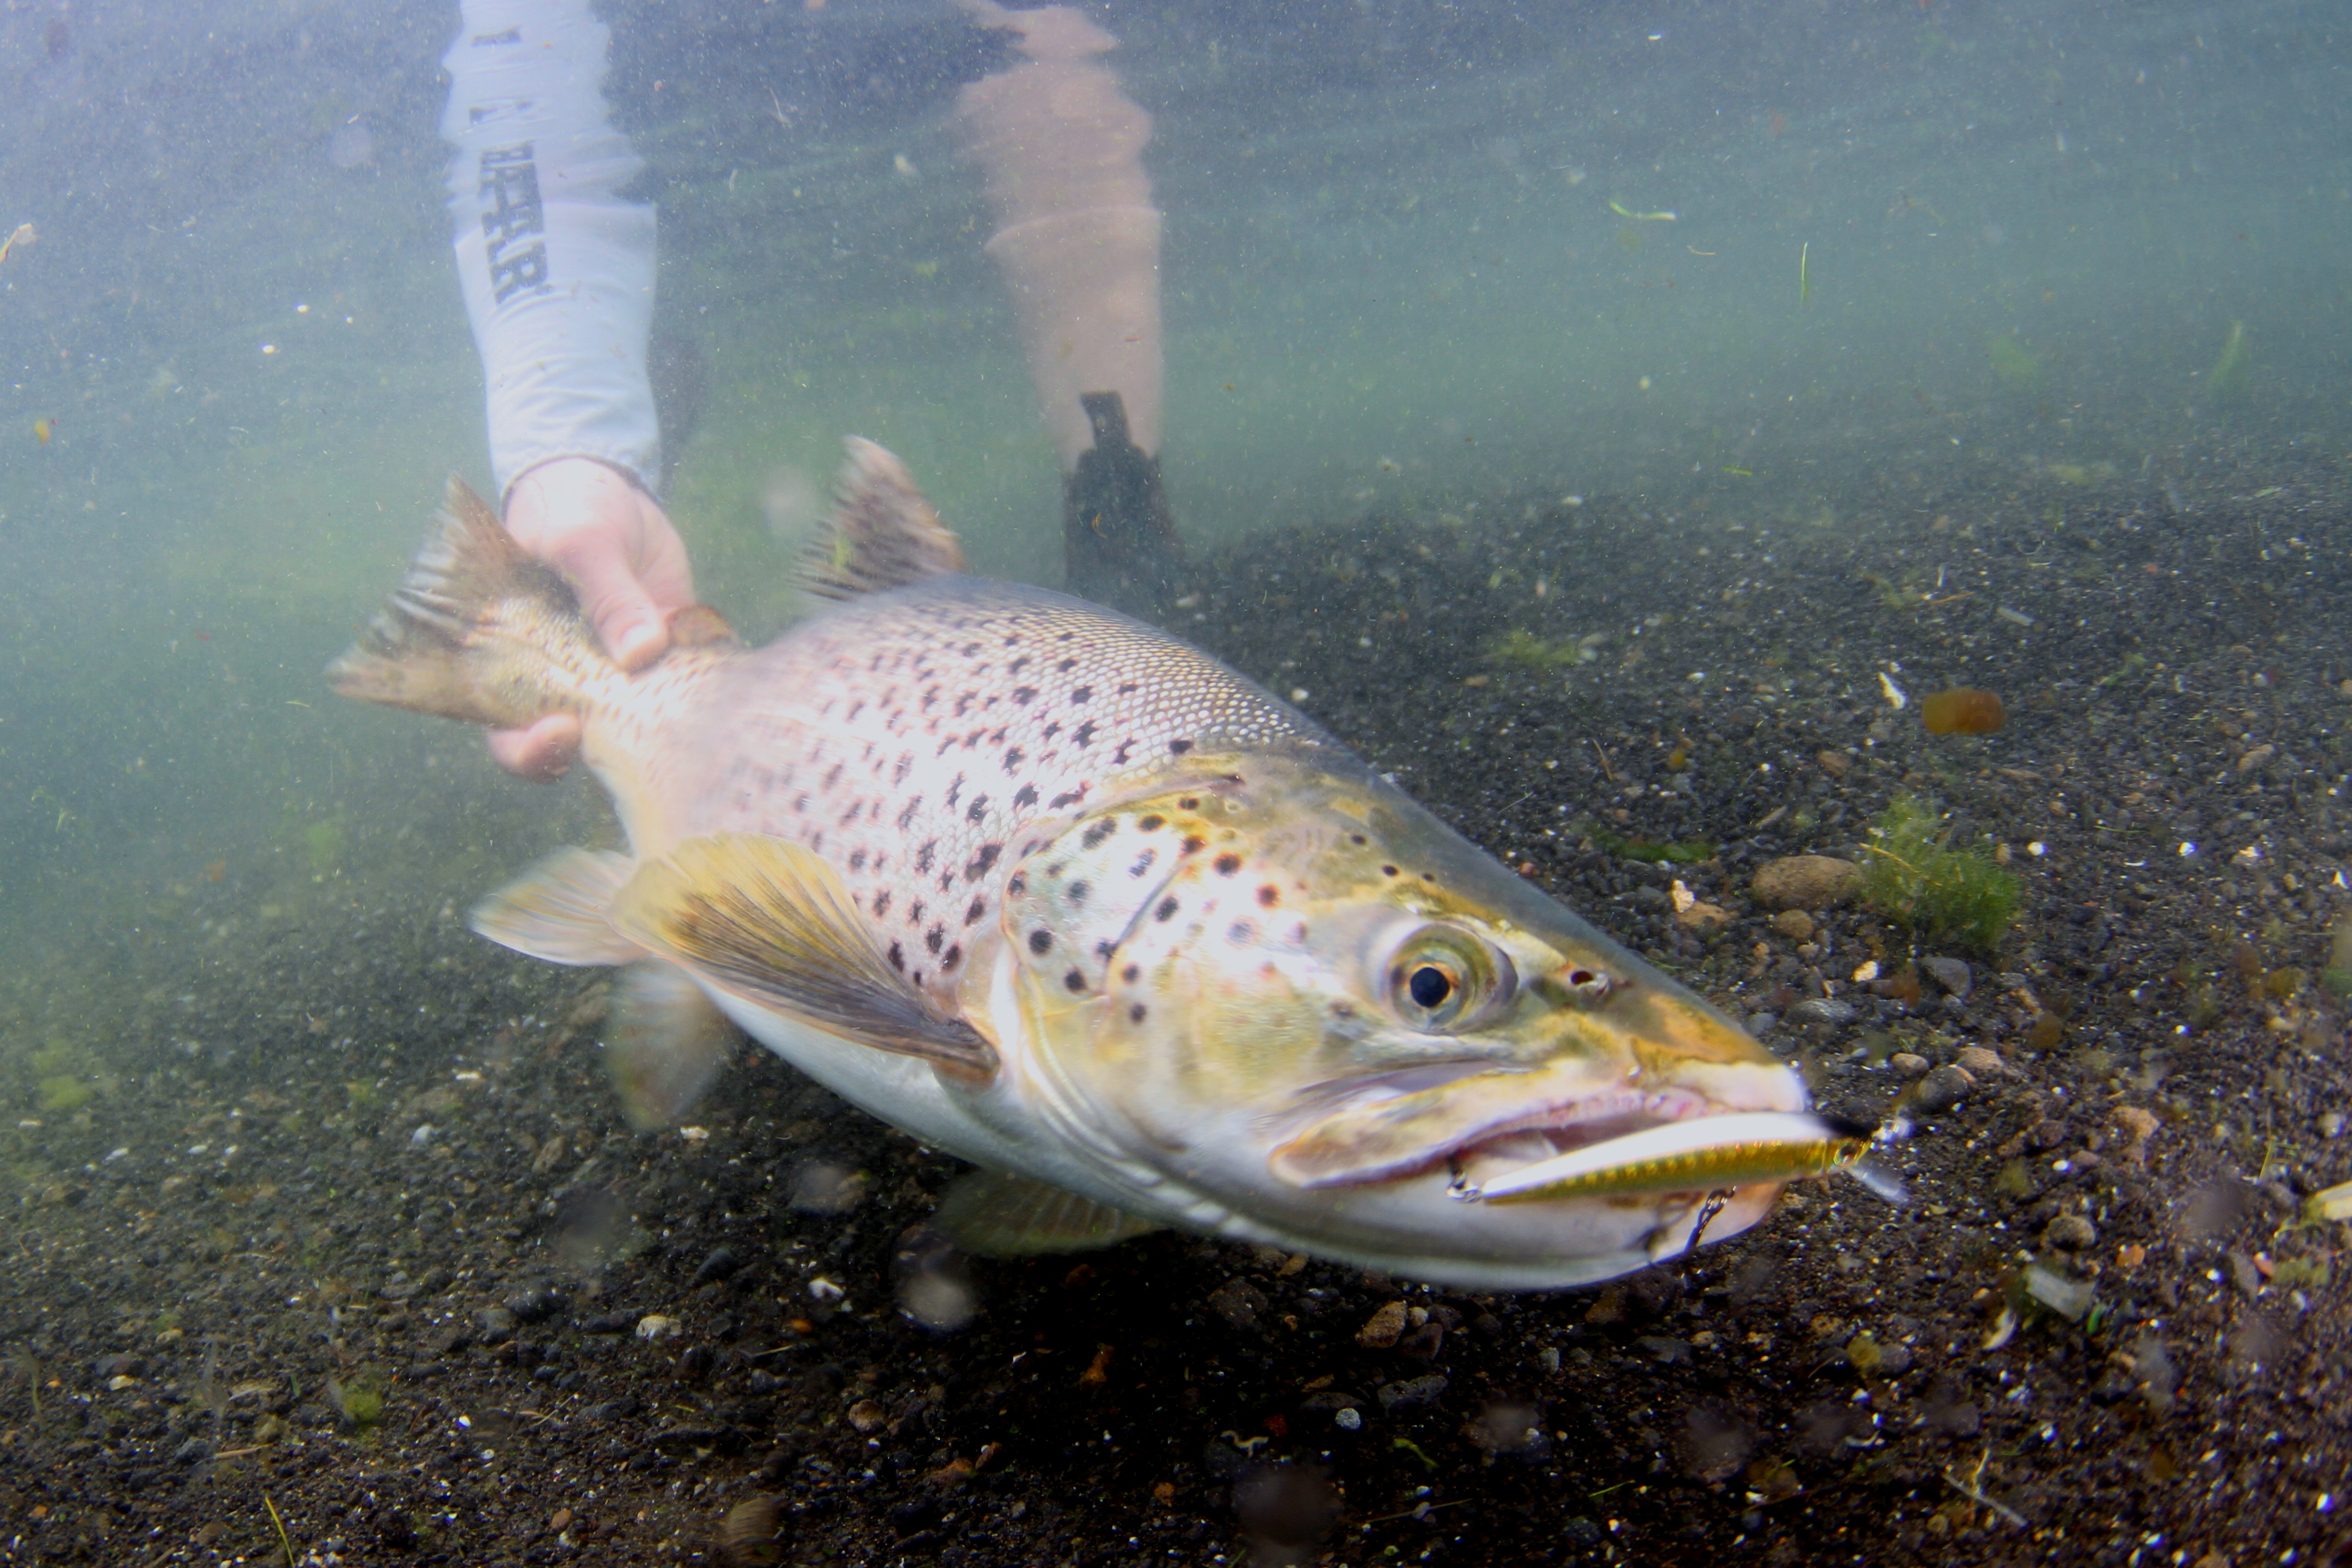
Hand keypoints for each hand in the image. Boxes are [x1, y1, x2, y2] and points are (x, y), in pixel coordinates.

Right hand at [488, 457, 694, 779]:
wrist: (611, 489)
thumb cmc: (570, 510)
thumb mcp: (581, 540)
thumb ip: (607, 596)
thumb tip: (642, 653)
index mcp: (512, 660)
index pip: (505, 728)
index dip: (525, 747)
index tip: (560, 729)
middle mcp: (562, 680)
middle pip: (571, 745)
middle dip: (599, 753)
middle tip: (628, 741)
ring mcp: (616, 675)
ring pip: (633, 728)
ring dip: (658, 730)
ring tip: (683, 721)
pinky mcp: (663, 659)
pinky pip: (683, 689)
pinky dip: (700, 692)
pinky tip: (717, 680)